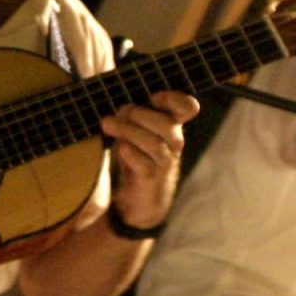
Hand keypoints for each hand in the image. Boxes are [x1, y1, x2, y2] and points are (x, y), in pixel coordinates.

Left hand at [102, 91, 198, 230]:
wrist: (140, 198)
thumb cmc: (139, 155)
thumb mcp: (139, 130)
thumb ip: (134, 115)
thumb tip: (121, 109)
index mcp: (173, 125)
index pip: (188, 107)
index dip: (173, 99)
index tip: (153, 98)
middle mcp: (174, 143)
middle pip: (167, 125)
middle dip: (140, 115)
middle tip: (119, 112)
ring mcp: (165, 162)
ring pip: (154, 144)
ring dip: (128, 131)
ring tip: (107, 124)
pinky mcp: (152, 179)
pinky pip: (144, 165)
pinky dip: (131, 154)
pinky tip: (121, 148)